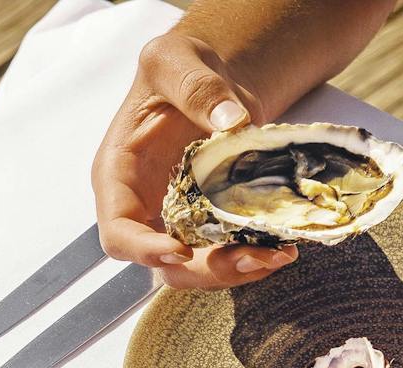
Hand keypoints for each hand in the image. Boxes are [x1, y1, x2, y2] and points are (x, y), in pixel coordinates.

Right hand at [92, 32, 297, 289]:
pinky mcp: (212, 223)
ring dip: (237, 271)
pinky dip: (255, 256)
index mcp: (119, 177)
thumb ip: (196, 87)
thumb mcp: (176, 60)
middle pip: (163, 265)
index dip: (144, 250)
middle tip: (252, 257)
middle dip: (207, 270)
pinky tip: (284, 246)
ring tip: (278, 255)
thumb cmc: (179, 67)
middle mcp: (145, 209)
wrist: (212, 77)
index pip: (118, 232)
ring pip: (199, 269)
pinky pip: (227, 253)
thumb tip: (231, 121)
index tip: (181, 249)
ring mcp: (179, 221)